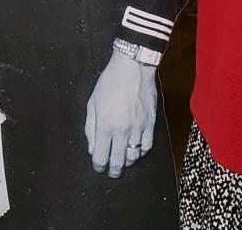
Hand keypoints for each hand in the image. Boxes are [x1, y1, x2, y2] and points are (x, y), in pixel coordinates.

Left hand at [84, 50, 157, 178]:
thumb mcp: (93, 103)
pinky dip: (141, 151)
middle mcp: (121, 130)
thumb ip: (91, 128)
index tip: (98, 166)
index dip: (98, 165)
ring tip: (123, 160)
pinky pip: (147, 146)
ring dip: (127, 161)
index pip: (101, 156)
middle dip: (113, 170)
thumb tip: (93, 148)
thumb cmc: (109, 82)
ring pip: (133, 156)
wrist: (132, 68)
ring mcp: (137, 128)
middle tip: (111, 172)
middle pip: (117, 161)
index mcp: (105, 125)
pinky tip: (136, 150)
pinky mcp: (150, 124)